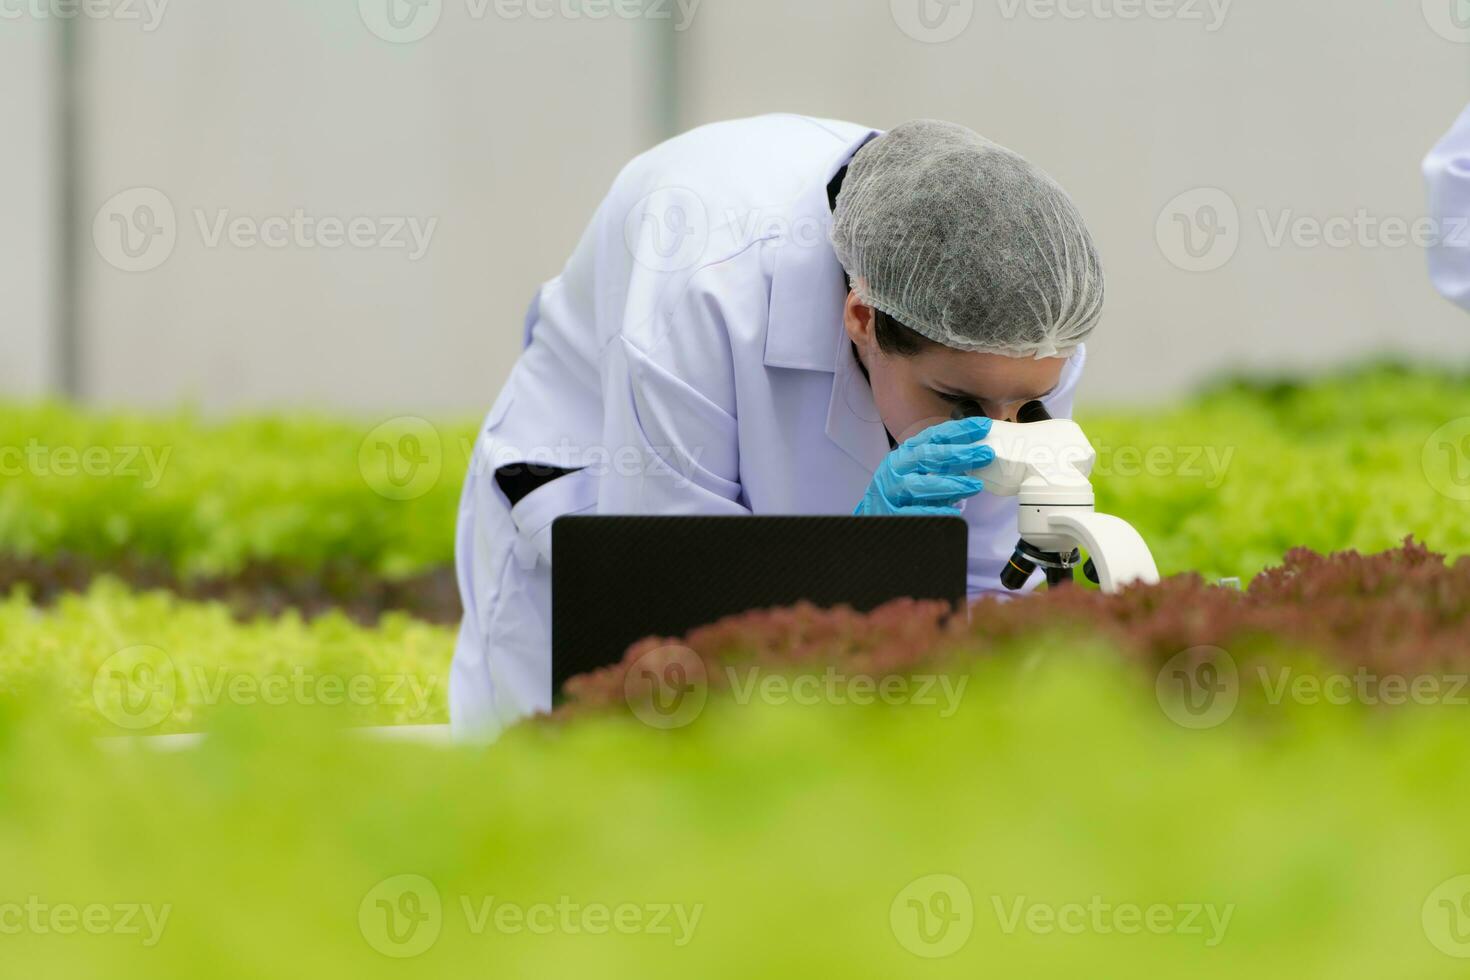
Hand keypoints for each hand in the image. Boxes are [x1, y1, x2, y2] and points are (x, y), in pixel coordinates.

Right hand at [854, 416, 994, 516]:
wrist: (875, 515)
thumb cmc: (903, 491)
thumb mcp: (918, 470)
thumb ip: (943, 463)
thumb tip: (978, 456)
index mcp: (906, 453)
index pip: (933, 436)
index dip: (959, 430)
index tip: (983, 426)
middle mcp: (897, 468)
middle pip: (927, 456)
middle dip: (958, 454)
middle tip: (986, 454)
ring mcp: (892, 491)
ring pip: (919, 484)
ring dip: (949, 484)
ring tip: (975, 485)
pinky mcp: (891, 514)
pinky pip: (914, 512)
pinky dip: (934, 511)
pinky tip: (953, 513)